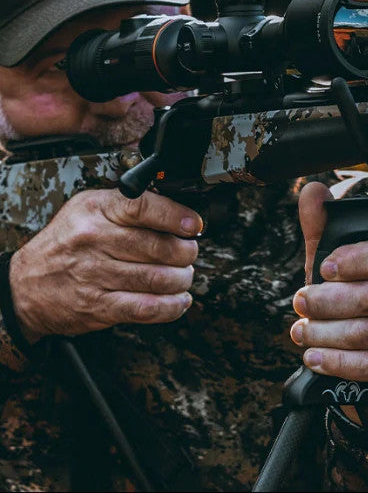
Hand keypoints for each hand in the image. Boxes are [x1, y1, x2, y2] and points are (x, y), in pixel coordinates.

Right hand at [9, 190, 199, 343]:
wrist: (25, 285)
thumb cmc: (65, 244)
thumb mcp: (88, 209)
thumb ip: (129, 206)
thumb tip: (177, 211)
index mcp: (95, 211)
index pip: (143, 207)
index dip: (176, 216)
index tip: (194, 225)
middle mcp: (94, 241)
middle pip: (159, 247)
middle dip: (186, 253)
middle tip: (188, 254)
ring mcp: (95, 275)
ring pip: (158, 278)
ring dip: (181, 279)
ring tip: (182, 276)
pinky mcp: (98, 306)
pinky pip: (146, 308)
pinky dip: (171, 307)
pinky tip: (178, 301)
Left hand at [291, 182, 367, 425]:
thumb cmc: (357, 315)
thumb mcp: (335, 274)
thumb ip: (323, 233)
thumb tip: (313, 191)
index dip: (358, 259)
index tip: (325, 268)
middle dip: (328, 301)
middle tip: (300, 304)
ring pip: (367, 331)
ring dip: (326, 334)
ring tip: (301, 334)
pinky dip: (339, 362)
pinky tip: (315, 359)